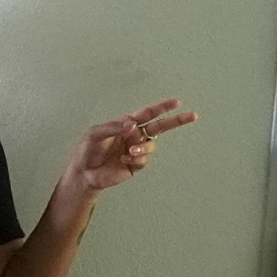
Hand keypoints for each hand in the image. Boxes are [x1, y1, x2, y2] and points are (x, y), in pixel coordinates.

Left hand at [68, 97, 197, 194]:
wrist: (84, 173)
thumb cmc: (87, 151)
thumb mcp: (95, 134)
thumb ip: (113, 127)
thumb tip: (132, 124)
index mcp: (126, 124)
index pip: (147, 113)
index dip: (162, 107)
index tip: (177, 102)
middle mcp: (134, 135)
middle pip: (160, 126)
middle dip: (176, 121)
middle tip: (192, 115)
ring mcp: (136, 150)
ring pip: (151, 145)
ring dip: (143, 147)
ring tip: (128, 151)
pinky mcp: (136, 164)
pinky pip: (144, 159)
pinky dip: (136, 158)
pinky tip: (123, 159)